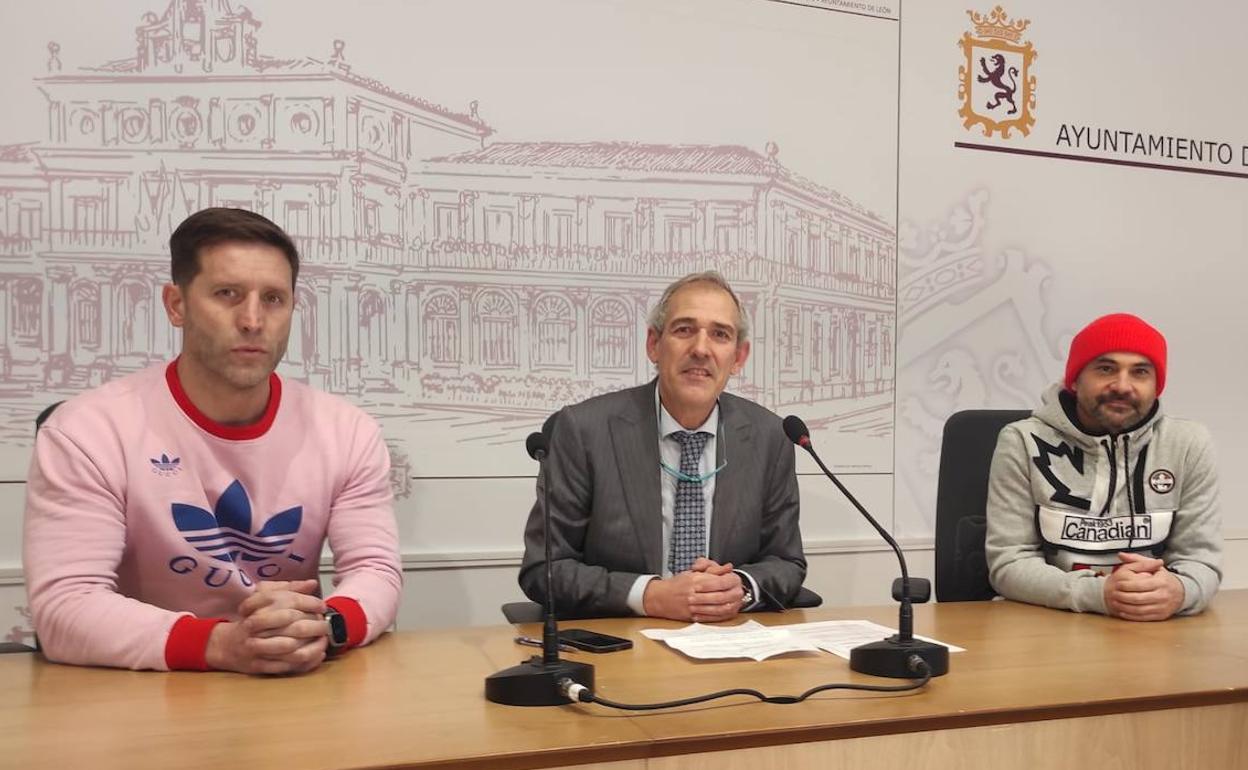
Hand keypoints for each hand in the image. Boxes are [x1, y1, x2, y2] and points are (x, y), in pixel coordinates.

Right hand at [205, 580, 329, 674]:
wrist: (226, 645)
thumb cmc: (251, 618)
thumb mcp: (264, 597)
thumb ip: (288, 589)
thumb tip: (312, 583)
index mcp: (257, 608)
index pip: (290, 602)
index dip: (310, 603)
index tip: (323, 606)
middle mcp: (255, 628)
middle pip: (292, 626)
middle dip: (315, 626)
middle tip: (327, 625)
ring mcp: (255, 648)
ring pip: (290, 648)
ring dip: (312, 646)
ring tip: (324, 641)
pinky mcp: (258, 666)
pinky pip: (285, 666)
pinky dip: (305, 662)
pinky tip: (317, 655)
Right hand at [643, 566, 744, 621]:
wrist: (660, 598)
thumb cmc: (677, 584)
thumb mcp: (694, 571)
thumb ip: (712, 568)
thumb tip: (728, 567)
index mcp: (695, 581)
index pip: (720, 581)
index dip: (732, 580)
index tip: (736, 579)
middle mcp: (695, 595)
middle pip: (722, 596)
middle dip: (736, 593)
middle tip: (741, 590)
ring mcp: (694, 608)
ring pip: (720, 608)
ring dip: (733, 605)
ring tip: (738, 600)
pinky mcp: (694, 618)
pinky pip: (714, 618)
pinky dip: (725, 614)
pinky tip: (731, 609)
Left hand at [1103, 552, 1184, 620]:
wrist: (1181, 593)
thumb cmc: (1163, 579)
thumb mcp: (1154, 566)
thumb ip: (1137, 559)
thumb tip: (1121, 555)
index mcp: (1160, 582)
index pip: (1139, 585)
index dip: (1126, 585)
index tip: (1117, 584)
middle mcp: (1162, 595)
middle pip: (1138, 598)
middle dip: (1123, 597)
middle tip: (1112, 594)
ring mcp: (1162, 607)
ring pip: (1140, 610)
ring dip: (1125, 607)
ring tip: (1115, 603)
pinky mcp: (1161, 616)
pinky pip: (1144, 618)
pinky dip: (1131, 616)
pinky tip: (1123, 611)